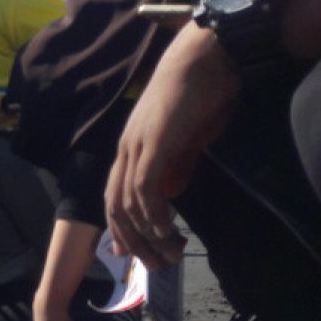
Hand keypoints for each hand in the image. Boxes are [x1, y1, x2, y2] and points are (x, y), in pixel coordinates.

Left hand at [105, 25, 238, 268]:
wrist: (204, 54)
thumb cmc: (201, 90)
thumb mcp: (190, 137)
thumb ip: (177, 165)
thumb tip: (171, 194)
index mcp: (131, 148)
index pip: (115, 194)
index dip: (120, 226)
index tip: (129, 253)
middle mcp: (125, 149)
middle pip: (115, 205)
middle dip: (132, 240)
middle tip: (153, 265)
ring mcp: (136, 146)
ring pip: (128, 203)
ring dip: (147, 235)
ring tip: (168, 256)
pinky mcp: (153, 143)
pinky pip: (144, 188)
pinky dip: (152, 215)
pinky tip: (166, 232)